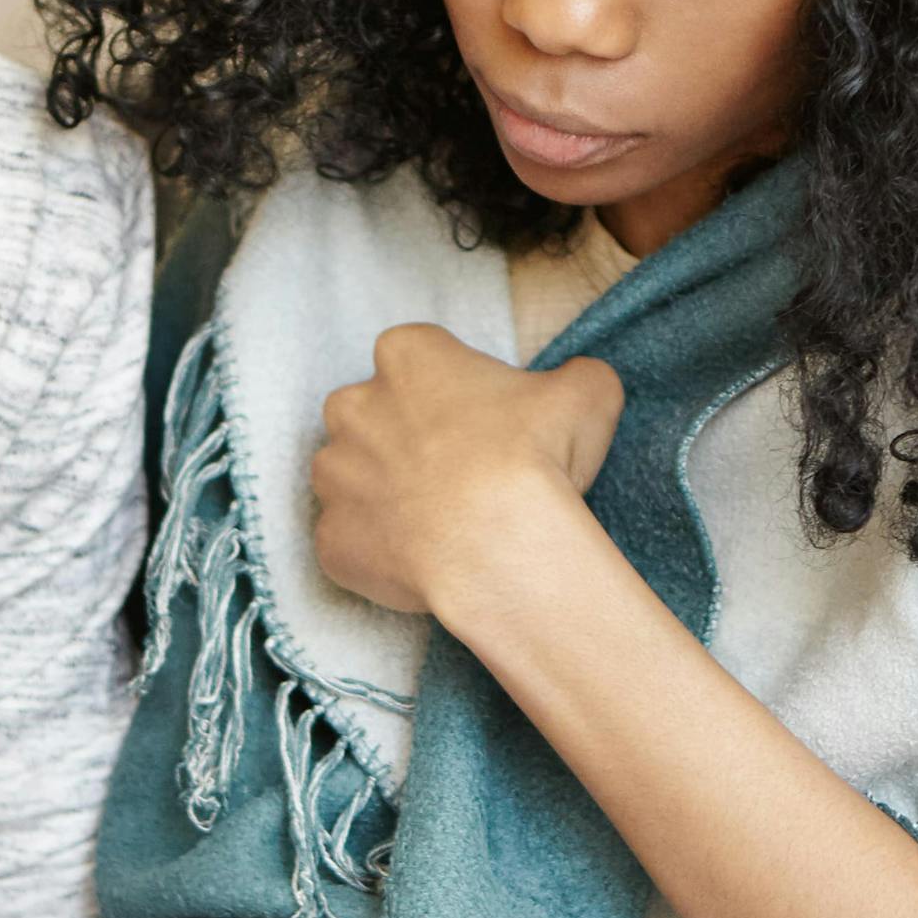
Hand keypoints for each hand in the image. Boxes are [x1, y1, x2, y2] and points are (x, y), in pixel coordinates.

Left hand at [307, 325, 622, 616]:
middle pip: (372, 415)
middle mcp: (352, 408)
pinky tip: (422, 560)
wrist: (499, 548)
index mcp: (406, 356)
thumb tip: (579, 382)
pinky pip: (349, 542)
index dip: (452, 390)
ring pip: (351, 478)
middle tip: (457, 472)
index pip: (419, 358)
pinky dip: (376, 551)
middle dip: (404, 438)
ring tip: (439, 520)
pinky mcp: (330, 540)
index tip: (481, 421)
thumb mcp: (587, 394)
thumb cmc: (534, 461)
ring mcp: (333, 478)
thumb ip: (578, 377)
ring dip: (383, 494)